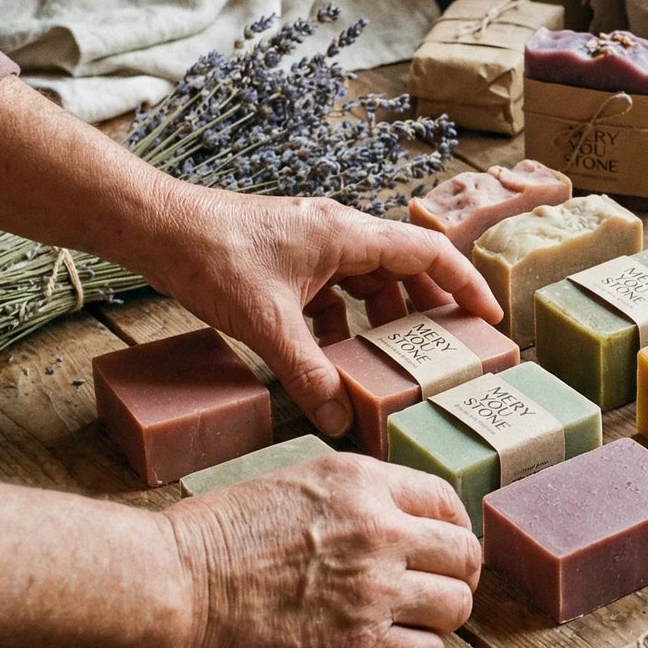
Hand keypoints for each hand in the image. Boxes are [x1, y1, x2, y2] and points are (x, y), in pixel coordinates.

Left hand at [142, 185, 501, 435]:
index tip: (490, 318)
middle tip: (451, 347)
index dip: (466, 284)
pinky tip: (333, 355)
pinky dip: (342, 321)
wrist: (156, 227)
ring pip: (369, 280)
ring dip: (384, 317)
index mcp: (348, 235)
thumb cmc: (211, 256)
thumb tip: (337, 420)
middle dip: (430, 308)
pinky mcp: (290, 258)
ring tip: (397, 358)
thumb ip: (307, 374)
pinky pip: (334, 289)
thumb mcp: (267, 325)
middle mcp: (339, 232)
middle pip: (404, 268)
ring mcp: (314, 244)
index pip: (428, 254)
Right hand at [164, 452, 479, 647]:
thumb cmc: (214, 538)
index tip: (443, 550)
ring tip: (411, 626)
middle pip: (464, 556)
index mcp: (362, 482)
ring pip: (456, 608)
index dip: (452, 530)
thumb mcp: (295, 483)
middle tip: (438, 594)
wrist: (173, 587)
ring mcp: (374, 591)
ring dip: (440, 620)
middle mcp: (380, 530)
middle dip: (456, 577)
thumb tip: (389, 519)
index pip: (447, 501)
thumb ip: (351, 498)